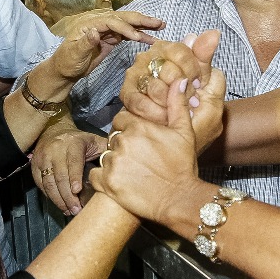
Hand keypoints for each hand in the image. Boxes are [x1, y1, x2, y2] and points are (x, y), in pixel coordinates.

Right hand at [31, 122, 104, 214]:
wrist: (54, 130)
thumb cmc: (79, 140)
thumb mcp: (94, 140)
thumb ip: (105, 150)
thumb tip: (121, 161)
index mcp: (73, 144)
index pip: (73, 162)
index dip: (74, 177)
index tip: (77, 191)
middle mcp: (56, 150)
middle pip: (60, 176)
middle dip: (68, 196)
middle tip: (77, 210)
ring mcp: (43, 158)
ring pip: (49, 183)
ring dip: (59, 200)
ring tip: (69, 211)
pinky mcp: (35, 166)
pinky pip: (41, 185)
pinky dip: (50, 197)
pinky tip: (60, 205)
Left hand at [48, 10, 164, 80]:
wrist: (65, 71)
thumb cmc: (66, 62)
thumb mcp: (74, 54)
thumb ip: (85, 43)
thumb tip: (96, 31)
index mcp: (90, 24)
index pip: (111, 21)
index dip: (125, 28)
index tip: (136, 38)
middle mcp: (99, 23)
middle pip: (123, 18)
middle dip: (140, 20)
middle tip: (158, 22)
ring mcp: (106, 31)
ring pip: (128, 24)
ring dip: (144, 25)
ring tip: (161, 26)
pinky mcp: (111, 39)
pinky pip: (127, 35)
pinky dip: (139, 36)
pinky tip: (151, 39)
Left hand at [89, 77, 201, 222]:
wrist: (179, 199)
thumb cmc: (183, 166)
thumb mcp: (184, 132)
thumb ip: (177, 104)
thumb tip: (179, 80)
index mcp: (138, 126)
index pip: (122, 119)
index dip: (130, 129)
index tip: (140, 140)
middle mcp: (122, 142)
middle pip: (113, 138)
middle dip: (122, 146)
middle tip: (138, 158)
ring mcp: (113, 163)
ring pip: (105, 156)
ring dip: (115, 162)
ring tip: (132, 172)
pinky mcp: (106, 183)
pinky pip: (95, 175)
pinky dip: (103, 179)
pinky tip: (119, 182)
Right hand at [121, 31, 225, 150]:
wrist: (178, 137)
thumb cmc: (194, 109)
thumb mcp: (207, 83)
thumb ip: (206, 59)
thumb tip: (213, 33)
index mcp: (170, 49)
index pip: (181, 51)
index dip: (193, 71)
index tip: (198, 86)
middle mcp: (149, 57)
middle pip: (168, 70)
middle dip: (183, 92)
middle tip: (190, 103)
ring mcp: (135, 75)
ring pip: (156, 87)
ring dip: (171, 105)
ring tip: (179, 112)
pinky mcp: (127, 95)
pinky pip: (141, 102)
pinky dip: (157, 114)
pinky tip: (167, 119)